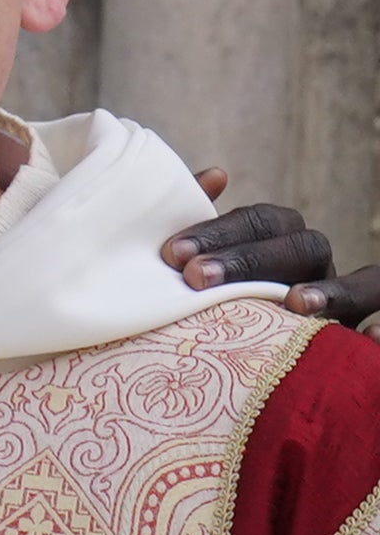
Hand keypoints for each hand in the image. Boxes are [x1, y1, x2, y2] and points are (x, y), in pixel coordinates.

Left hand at [170, 180, 379, 323]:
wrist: (231, 360)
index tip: (173, 253)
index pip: (262, 222)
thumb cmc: (213, 301)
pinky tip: (369, 338)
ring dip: (332, 292)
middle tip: (196, 278)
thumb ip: (205, 228)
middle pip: (302, 248)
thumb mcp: (204, 266)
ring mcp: (341, 300)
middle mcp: (315, 267)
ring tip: (296, 303)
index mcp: (281, 242)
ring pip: (359, 282)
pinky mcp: (349, 336)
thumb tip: (215, 175)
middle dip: (250, 260)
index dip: (220, 232)